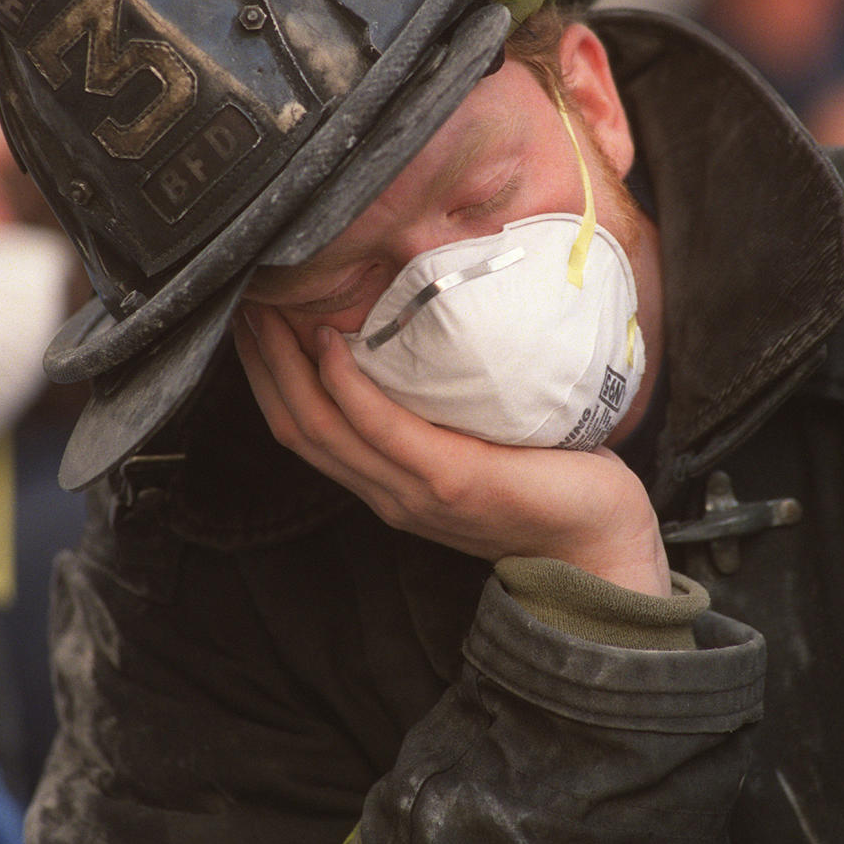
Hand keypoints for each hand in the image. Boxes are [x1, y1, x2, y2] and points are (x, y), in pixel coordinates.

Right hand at [234, 306, 670, 596]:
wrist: (597, 541)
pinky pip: (383, 430)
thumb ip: (436, 413)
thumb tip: (416, 344)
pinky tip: (332, 345)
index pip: (304, 430)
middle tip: (245, 301)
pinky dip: (348, 389)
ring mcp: (414, 490)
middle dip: (263, 364)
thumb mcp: (472, 443)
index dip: (269, 376)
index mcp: (386, 485)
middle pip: (298, 426)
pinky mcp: (451, 479)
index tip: (253, 320)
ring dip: (287, 368)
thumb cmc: (544, 482)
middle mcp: (387, 493)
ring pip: (323, 429)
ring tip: (270, 312)